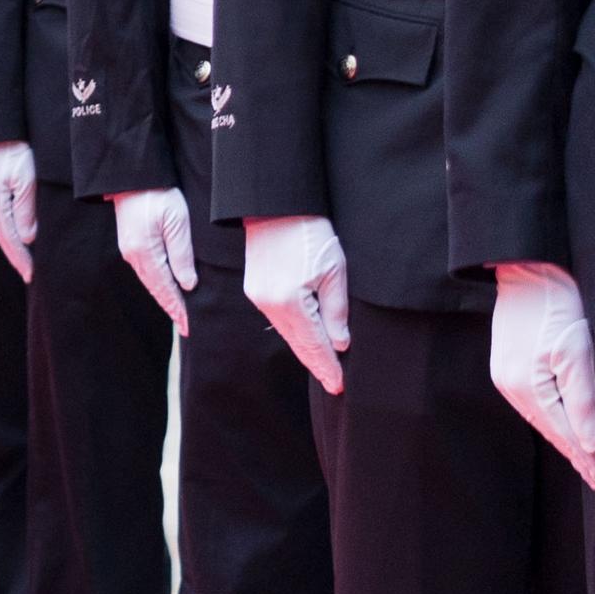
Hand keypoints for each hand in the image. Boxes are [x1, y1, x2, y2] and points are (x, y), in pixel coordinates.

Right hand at [111, 188, 196, 337]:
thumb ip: (181, 254)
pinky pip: (146, 271)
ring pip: (150, 281)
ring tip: (178, 313)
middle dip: (172, 309)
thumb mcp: (177, 223)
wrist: (134, 176)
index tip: (189, 326)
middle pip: (156, 289)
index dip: (178, 309)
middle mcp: (134, 256)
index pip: (165, 289)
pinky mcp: (131, 242)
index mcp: (146, 254)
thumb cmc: (159, 195)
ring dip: (164, 298)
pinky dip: (158, 284)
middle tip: (186, 328)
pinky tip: (166, 288)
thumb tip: (187, 285)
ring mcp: (130, 250)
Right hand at [242, 213, 351, 395]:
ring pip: (286, 333)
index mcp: (290, 302)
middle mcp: (268, 304)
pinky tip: (305, 339)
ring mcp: (258, 296)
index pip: (314, 344)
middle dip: (316, 364)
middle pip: (297, 344)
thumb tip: (340, 342)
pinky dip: (293, 333)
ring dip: (305, 350)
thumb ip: (336, 310)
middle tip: (333, 385)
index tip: (339, 386)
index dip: (328, 366)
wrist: (276, 208)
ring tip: (322, 367)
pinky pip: (278, 319)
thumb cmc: (311, 234)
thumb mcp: (335, 271)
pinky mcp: (254, 288)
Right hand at [489, 261, 594, 488]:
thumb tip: (590, 442)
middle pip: (549, 429)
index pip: (564, 432)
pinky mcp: (506, 366)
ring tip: (582, 458)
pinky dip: (549, 418)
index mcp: (529, 386)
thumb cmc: (559, 308)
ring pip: (540, 418)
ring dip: (562, 437)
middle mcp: (511, 386)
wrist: (528, 273)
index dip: (585, 456)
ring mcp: (504, 376)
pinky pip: (531, 403)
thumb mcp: (579, 352)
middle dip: (574, 454)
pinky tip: (560, 424)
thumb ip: (583, 399)